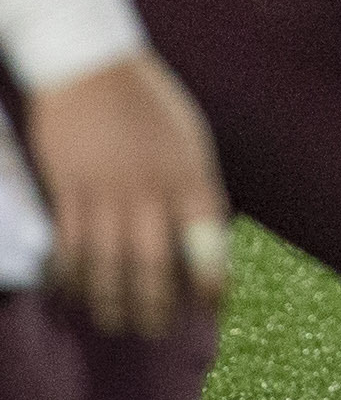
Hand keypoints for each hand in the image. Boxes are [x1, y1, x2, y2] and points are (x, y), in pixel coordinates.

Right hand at [24, 52, 229, 336]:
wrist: (91, 67)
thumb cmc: (148, 102)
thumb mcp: (190, 140)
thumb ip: (195, 188)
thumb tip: (202, 235)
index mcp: (190, 176)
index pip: (208, 244)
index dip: (212, 282)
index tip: (213, 307)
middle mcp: (151, 191)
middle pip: (154, 268)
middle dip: (156, 307)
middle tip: (156, 331)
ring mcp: (106, 194)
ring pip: (108, 268)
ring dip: (111, 303)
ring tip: (115, 323)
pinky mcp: (68, 193)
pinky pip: (69, 250)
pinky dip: (70, 279)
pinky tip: (72, 296)